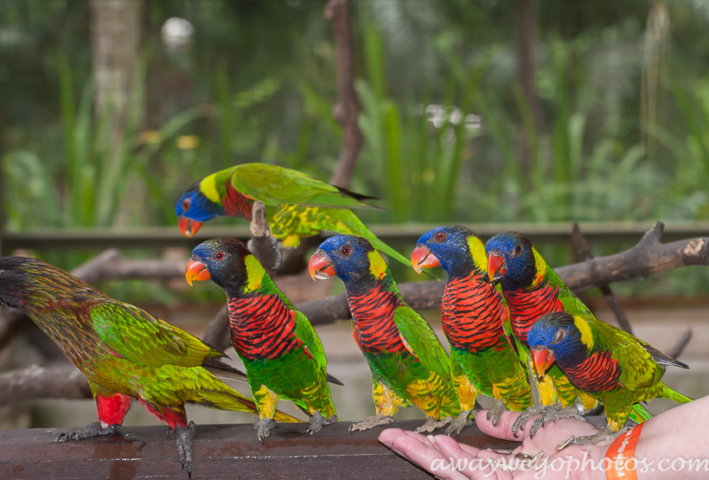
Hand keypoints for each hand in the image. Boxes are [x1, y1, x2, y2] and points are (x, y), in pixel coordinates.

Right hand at [379, 409, 609, 479]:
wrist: (610, 462)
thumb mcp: (538, 427)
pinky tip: (433, 443)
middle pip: (450, 469)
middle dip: (419, 453)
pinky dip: (451, 459)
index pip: (465, 461)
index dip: (440, 447)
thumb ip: (508, 424)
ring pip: (453, 473)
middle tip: (389, 438)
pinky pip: (473, 473)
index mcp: (508, 471)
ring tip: (397, 439)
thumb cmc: (582, 448)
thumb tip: (478, 418)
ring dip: (423, 455)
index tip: (420, 434)